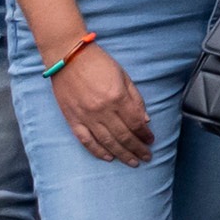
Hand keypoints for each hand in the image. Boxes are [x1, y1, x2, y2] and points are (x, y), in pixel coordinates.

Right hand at [53, 36, 155, 169]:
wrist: (68, 57)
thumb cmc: (98, 63)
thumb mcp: (123, 76)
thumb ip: (135, 99)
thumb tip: (144, 120)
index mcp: (117, 97)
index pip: (135, 123)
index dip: (145, 134)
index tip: (151, 141)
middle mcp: (102, 110)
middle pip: (123, 136)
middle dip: (137, 148)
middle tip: (147, 157)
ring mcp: (86, 116)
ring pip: (107, 142)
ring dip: (122, 154)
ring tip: (133, 162)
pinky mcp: (72, 119)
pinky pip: (86, 140)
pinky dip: (97, 151)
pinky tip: (108, 158)